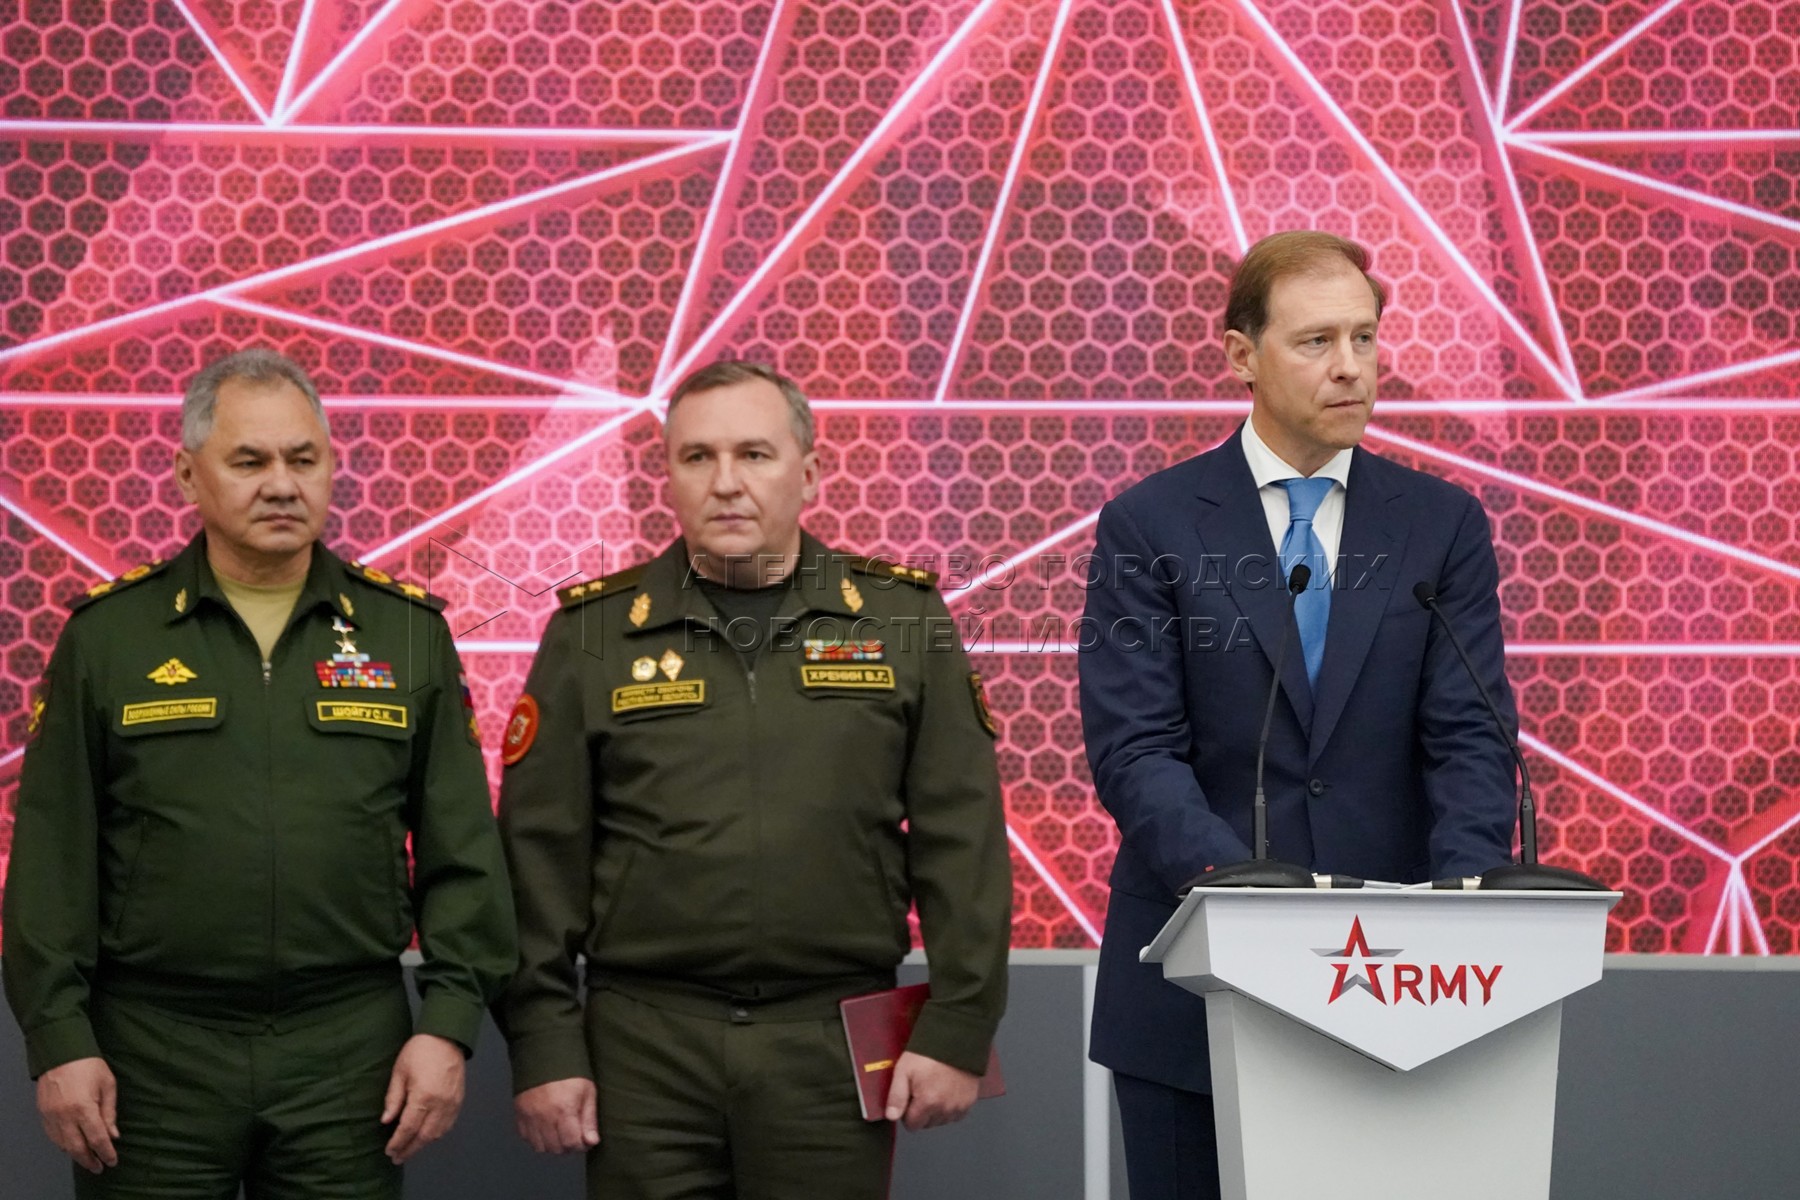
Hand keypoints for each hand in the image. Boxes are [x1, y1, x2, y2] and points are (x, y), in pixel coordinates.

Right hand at [36, 1057, 118, 1172]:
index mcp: (84, 1108)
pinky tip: (72, 1146)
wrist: (61, 1052)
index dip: (106, 1153)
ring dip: (76, 1154)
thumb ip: (110, 1112)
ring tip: (88, 1159)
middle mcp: (65, 1116)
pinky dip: (63, 1144)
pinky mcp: (43, 1114)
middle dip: (90, 1160)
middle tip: (99, 1167)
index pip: (97, 1139)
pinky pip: (53, 1136)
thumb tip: (113, 1135)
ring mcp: (51, 1116)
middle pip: (77, 1147)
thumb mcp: (108, 1085)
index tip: (112, 1161)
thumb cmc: (89, 1065)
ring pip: (63, 1145)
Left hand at [381, 1034, 465, 1163]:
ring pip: (438, 1133)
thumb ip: (393, 1099)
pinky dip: (437, 1134)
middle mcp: (440, 1104)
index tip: (389, 1151)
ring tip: (410, 1149)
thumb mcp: (400, 1072)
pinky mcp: (459, 1100)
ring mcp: (452, 1104)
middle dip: (410, 1149)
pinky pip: (448, 1124)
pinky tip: (427, 1136)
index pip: (408, 1128)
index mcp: (423, 1097)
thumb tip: (386, 1121)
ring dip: (423, 1144)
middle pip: (424, 1136)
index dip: (398, 1142)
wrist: (446, 1037)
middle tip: (397, 1157)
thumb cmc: (419, 1051)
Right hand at [513, 1077, 598, 1153]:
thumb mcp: (587, 1092)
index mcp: (564, 1110)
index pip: (571, 1143)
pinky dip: (537, 1138)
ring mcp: (529, 1117)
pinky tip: (545, 1128)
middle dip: (568, 1146)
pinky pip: (527, 1138)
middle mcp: (544, 1117)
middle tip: (573, 1134)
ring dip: (552, 1144)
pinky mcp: (519, 1115)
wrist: (544, 1056)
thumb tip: (591, 1142)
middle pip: (556, 1148)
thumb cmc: (570, 1073)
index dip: (581, 1145)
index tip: (585, 1139)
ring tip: (560, 1132)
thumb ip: (589, 1119)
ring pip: (540, 1147)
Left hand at [884, 1051, 980, 1130]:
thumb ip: (896, 1096)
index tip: (909, 1097)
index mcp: (927, 1103)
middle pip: (927, 1124)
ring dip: (936, 1111)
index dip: (907, 1112)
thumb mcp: (904, 1070)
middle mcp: (945, 1109)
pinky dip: (950, 1107)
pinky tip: (947, 1091)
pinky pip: (956, 1114)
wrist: (955, 1040)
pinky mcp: (969, 1101)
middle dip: (921, 1112)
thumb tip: (892, 1117)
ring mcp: (959, 1106)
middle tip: (921, 1090)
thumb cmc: (927, 1054)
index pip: (912, 1125)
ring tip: (935, 1088)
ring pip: (941, 1120)